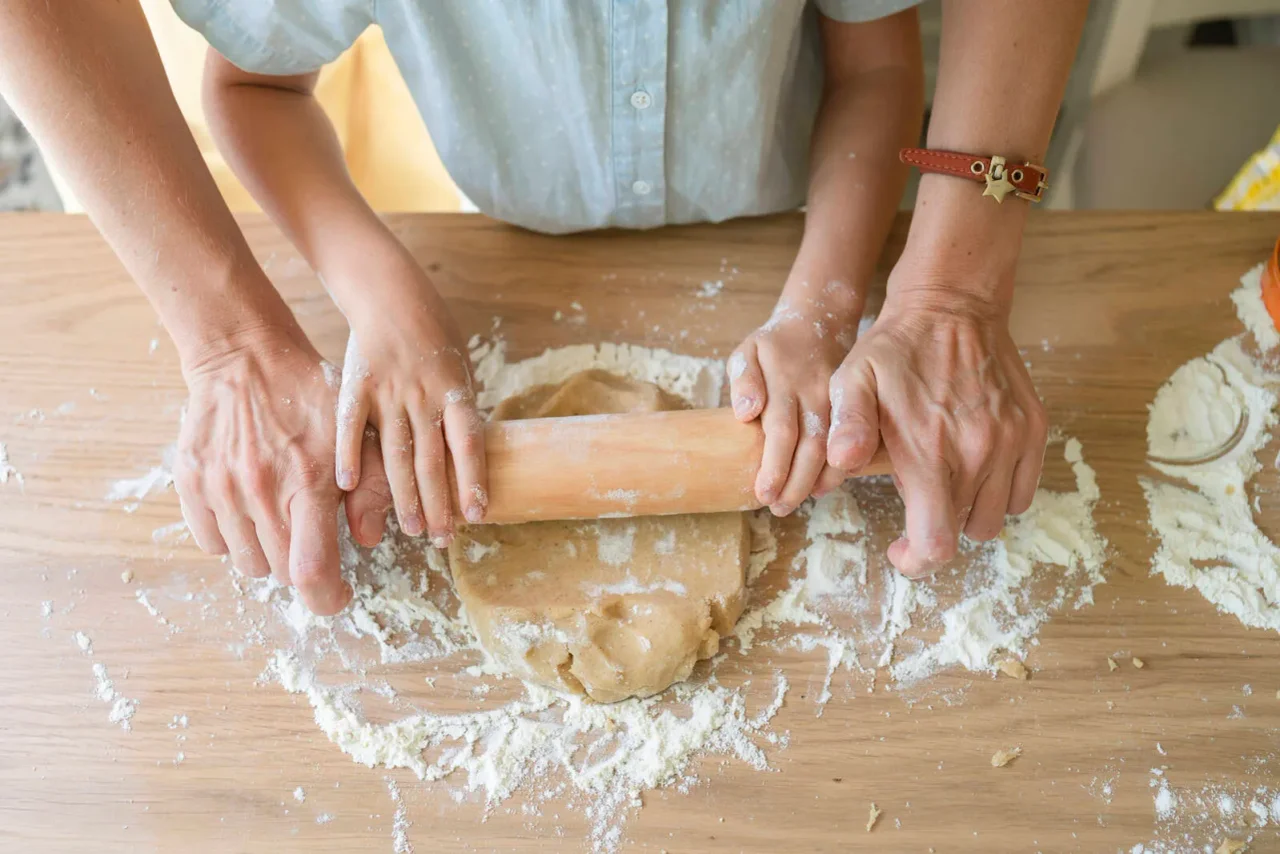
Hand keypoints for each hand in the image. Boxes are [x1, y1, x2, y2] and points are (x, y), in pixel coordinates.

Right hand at [175, 327, 392, 614]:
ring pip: (248, 562)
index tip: (338, 594)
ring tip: (281, 516)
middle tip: (311, 534)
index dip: (327, 597)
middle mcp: (260, 491)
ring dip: (269, 551)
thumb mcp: (356, 433)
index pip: (310, 570)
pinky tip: (250, 509)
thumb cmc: (309, 396)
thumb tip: (366, 540)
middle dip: (303, 563)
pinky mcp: (191, 485)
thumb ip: (370, 488)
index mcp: (308, 481)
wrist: (244, 359)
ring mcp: (221, 489)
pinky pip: (212, 543)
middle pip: (281, 571)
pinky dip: (233, 538)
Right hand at [335, 260, 484, 546]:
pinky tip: (349, 487)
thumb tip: (470, 463)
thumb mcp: (459, 370)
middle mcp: (423, 394)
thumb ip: (460, 412)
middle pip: (433, 458)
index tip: (478, 514)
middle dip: (440, 503)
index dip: (473, 479)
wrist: (392, 294)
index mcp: (454, 390)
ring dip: (405, 495)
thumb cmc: (434, 339)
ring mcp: (389, 391)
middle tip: (443, 539)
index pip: (468, 443)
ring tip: (413, 529)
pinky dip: (349, 456)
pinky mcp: (356, 385)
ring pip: (397, 452)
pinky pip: (351, 426)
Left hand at [727, 279, 861, 515]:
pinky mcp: (854, 404)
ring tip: (799, 502)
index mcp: (787, 381)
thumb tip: (745, 412)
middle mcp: (817, 392)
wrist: (820, 317)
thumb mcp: (748, 351)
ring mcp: (840, 399)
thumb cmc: (774, 345)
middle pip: (811, 447)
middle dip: (796, 484)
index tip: (763, 493)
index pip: (781, 431)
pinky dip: (840, 467)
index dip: (774, 466)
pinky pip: (853, 441)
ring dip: (819, 480)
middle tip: (779, 508)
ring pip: (835, 448)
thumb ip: (744, 379)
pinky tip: (825, 485)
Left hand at [825, 285, 1047, 577]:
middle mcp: (979, 454)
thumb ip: (845, 425)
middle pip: (963, 532)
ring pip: (995, 516)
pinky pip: (1023, 491)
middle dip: (935, 527)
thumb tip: (840, 464)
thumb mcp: (851, 380)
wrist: (952, 303)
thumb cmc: (894, 347)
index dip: (917, 561)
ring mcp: (1012, 442)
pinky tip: (973, 466)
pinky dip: (1000, 492)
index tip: (900, 551)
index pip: (935, 543)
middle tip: (915, 495)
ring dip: (967, 511)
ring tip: (942, 477)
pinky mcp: (1033, 429)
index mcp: (930, 453)